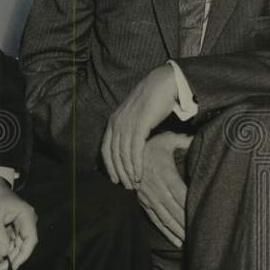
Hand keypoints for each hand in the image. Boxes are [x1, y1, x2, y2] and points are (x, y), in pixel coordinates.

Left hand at [0, 176, 38, 269]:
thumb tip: (3, 254)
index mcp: (26, 216)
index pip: (30, 239)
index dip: (23, 255)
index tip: (13, 265)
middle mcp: (26, 221)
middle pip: (23, 246)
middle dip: (11, 259)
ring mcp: (20, 225)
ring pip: (16, 246)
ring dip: (6, 258)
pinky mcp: (12, 228)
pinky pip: (10, 242)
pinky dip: (3, 251)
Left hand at [101, 64, 177, 188]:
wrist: (164, 83)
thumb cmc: (153, 100)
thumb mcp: (136, 116)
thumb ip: (131, 129)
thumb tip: (132, 146)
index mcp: (113, 121)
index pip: (105, 148)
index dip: (109, 165)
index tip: (115, 179)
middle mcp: (116, 123)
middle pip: (113, 154)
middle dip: (119, 172)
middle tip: (126, 186)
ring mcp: (126, 123)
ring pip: (123, 154)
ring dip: (129, 171)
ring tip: (134, 184)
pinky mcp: (139, 124)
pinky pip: (134, 149)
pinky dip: (136, 164)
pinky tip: (139, 174)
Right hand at [135, 132, 191, 247]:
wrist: (124, 151)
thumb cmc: (150, 144)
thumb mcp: (168, 139)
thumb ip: (185, 141)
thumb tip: (200, 139)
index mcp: (164, 173)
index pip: (180, 193)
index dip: (191, 206)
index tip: (203, 216)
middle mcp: (155, 187)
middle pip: (174, 209)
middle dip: (187, 224)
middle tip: (201, 235)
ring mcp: (148, 196)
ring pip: (165, 217)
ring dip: (178, 231)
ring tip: (191, 242)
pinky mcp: (142, 202)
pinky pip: (155, 219)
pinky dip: (165, 231)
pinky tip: (176, 241)